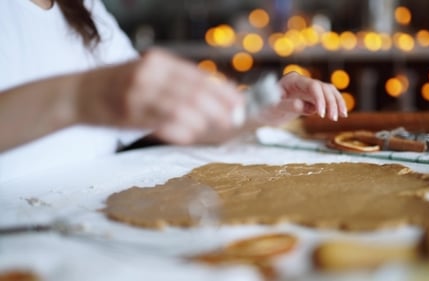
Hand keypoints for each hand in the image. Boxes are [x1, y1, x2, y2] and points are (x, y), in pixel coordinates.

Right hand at [76, 48, 242, 143]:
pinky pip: (163, 123)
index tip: (239, 102)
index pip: (199, 75)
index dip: (222, 90)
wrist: (78, 92)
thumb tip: (214, 96)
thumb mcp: (148, 73)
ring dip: (202, 120)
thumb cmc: (119, 85)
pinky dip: (180, 131)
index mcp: (158, 61)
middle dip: (219, 107)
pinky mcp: (129, 112)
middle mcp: (150, 73)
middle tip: (233, 119)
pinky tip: (190, 135)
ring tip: (212, 128)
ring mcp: (138, 93)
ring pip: (182, 107)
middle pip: (195, 91)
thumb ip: (177, 83)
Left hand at [258, 72, 347, 124]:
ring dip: (336, 102)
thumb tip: (303, 106)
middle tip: (333, 119)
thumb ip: (287, 106)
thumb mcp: (272, 108)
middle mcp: (302, 82)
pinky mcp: (310, 97)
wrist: (260, 111)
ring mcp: (307, 88)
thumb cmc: (263, 108)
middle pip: (324, 87)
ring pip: (329, 91)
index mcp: (292, 81)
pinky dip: (335, 104)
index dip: (320, 99)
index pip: (313, 86)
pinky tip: (340, 114)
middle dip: (331, 102)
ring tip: (341, 116)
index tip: (321, 114)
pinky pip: (327, 97)